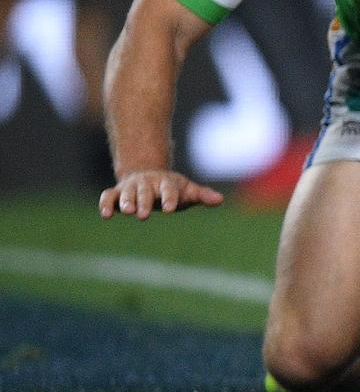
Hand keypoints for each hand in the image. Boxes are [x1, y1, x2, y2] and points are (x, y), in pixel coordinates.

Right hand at [99, 169, 223, 219]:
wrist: (150, 176)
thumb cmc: (172, 189)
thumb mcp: (187, 191)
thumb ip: (202, 195)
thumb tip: (220, 200)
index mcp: (166, 182)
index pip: (169, 189)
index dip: (170, 198)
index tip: (171, 209)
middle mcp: (147, 183)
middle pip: (145, 192)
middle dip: (144, 202)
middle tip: (144, 215)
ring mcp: (131, 187)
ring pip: (127, 193)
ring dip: (126, 201)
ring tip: (127, 212)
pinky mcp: (116, 193)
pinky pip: (108, 196)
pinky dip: (106, 204)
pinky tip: (106, 215)